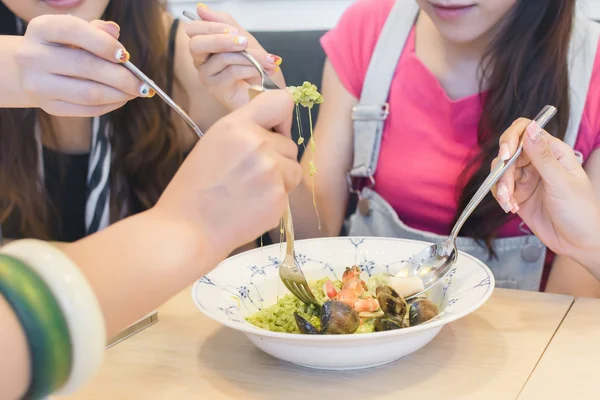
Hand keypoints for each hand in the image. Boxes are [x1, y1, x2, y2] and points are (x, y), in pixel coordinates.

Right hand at [15, 15, 148, 116]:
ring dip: (119, 94)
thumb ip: (96, 30)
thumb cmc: (63, 46)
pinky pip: (86, 110)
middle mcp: (33, 56)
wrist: (33, 70)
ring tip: (136, 92)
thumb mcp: (75, 32)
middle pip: (85, 66)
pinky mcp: (48, 106)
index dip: (104, 44)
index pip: (74, 31)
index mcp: (41, 29)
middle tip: (142, 83)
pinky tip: (122, 99)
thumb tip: (115, 31)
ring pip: (88, 93)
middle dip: (121, 77)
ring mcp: (38, 84)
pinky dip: (110, 105)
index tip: (126, 57)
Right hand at [154, 89, 300, 260]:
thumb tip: (275, 130)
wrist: (188, 229)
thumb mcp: (213, 144)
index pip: (281, 101)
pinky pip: (288, 193)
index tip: (275, 131)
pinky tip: (250, 206)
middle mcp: (257, 143)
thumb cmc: (195, 189)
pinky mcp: (278, 196)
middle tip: (248, 176)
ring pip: (293, 169)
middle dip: (277, 159)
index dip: (283, 118)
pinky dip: (274, 200)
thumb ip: (245, 132)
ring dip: (280, 180)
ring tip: (249, 192)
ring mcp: (270, 170)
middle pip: (289, 144)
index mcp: (236, 125)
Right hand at [185, 4, 284, 109]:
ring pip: (221, 57)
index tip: (235, 31)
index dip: (212, 26)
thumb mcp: (245, 40)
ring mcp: (207, 77)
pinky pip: (231, 72)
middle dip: (222, 40)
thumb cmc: (258, 69)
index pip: (194, 29)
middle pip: (196, 43)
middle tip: (243, 42)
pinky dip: (250, 69)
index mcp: (206, 47)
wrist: (272, 92)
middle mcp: (202, 62)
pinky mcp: (217, 90)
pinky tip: (259, 73)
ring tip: (266, 61)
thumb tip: (201, 8)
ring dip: (249, 57)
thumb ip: (226, 23)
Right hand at [491, 118, 599, 264]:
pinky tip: (512, 208)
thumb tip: (530, 127)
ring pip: (501, 172)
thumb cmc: (580, 211)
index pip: (525, 131)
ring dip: (501, 187)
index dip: (511, 139)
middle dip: (503, 172)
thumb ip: (542, 155)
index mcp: (553, 152)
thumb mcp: (561, 182)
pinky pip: (500, 189)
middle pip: (508, 153)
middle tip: (508, 191)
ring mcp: (527, 178)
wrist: (579, 243)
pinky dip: (501, 198)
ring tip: (509, 203)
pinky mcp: (518, 195)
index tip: (505, 155)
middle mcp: (538, 162)